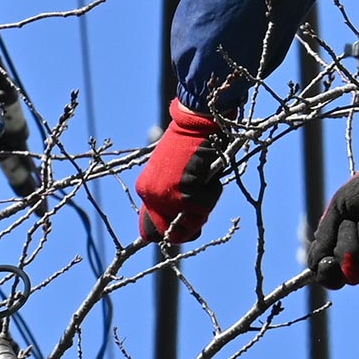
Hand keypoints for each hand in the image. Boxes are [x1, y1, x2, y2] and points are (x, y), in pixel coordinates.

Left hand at [134, 100, 226, 243]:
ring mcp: (166, 197)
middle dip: (190, 226)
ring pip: (192, 222)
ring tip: (205, 181)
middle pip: (171, 234)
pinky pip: (204, 208)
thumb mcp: (174, 174)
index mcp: (145, 190)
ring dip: (204, 206)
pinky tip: (209, 175)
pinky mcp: (183, 194)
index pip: (151, 230)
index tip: (184, 226)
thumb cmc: (190, 145)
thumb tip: (181, 225)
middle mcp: (150, 196)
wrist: (195, 123)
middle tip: (200, 204)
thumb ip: (172, 197)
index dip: (170, 232)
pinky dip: (212, 194)